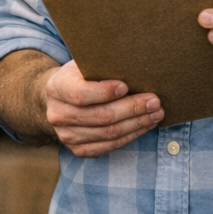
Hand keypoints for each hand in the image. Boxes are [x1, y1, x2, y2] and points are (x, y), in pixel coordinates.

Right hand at [42, 58, 163, 156]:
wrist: (61, 99)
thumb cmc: (80, 77)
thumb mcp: (84, 64)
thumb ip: (102, 66)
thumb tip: (135, 67)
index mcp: (56, 88)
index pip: (80, 94)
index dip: (104, 92)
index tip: (126, 86)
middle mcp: (58, 114)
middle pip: (101, 116)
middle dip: (132, 109)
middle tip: (154, 102)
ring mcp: (66, 135)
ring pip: (109, 134)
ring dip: (137, 124)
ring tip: (155, 114)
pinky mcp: (78, 149)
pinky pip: (109, 146)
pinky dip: (130, 136)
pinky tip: (143, 126)